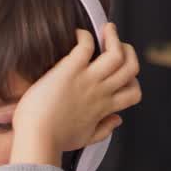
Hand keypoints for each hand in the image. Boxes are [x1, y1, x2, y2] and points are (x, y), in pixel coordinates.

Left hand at [10, 23, 141, 165]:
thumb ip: (104, 129)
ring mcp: (87, 79)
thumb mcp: (86, 138)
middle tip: (119, 44)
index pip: (133, 92)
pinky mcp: (70, 70)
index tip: (122, 75)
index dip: (133, 81)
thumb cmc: (55, 140)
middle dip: (129, 53)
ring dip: (114, 37)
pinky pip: (86, 46)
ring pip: (116, 53)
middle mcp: (101, 91)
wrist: (37, 138)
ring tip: (107, 29)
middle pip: (131, 67)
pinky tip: (79, 34)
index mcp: (105, 107)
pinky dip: (85, 36)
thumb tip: (117, 120)